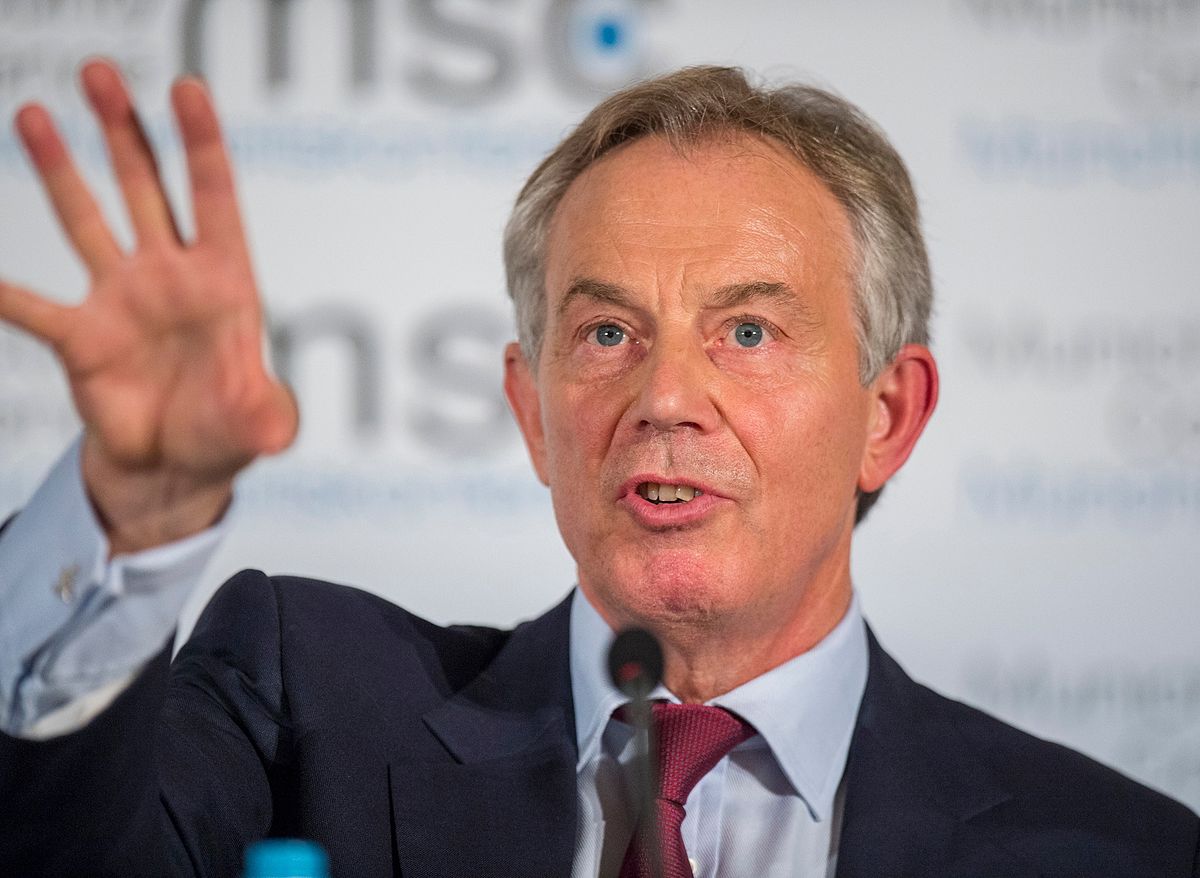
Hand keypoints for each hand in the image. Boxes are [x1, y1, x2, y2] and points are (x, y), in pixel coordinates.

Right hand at [0, 60, 296, 553]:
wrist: (177, 464)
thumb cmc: (227, 429)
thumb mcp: (255, 423)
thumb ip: (266, 418)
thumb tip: (274, 433)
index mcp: (224, 280)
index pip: (215, 198)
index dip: (203, 143)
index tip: (188, 88)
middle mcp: (169, 275)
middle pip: (146, 188)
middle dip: (125, 131)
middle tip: (101, 71)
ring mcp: (121, 298)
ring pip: (86, 220)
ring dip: (59, 170)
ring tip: (35, 114)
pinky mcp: (79, 336)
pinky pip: (31, 307)